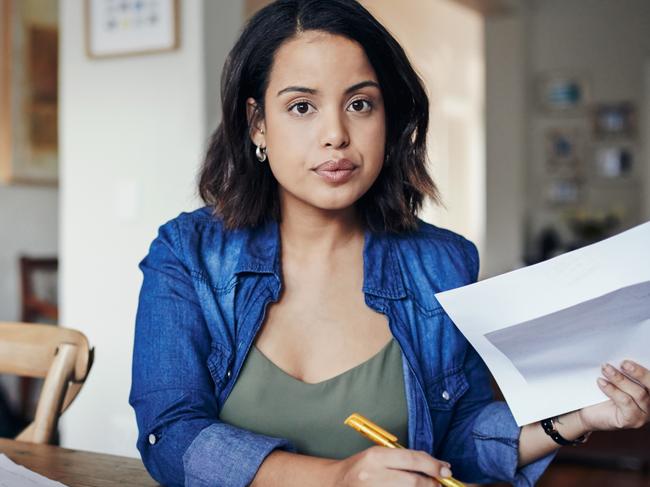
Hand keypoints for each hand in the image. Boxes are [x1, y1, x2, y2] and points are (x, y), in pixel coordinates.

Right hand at [330, 446, 452, 486]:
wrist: (336, 483)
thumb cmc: (360, 467)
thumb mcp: (377, 455)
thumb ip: (402, 458)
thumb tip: (433, 465)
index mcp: (376, 456)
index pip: (411, 459)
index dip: (433, 465)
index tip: (446, 469)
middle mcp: (374, 474)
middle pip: (413, 482)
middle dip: (432, 483)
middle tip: (439, 482)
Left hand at [577, 360, 649, 431]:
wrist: (588, 412)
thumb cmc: (603, 393)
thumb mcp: (616, 380)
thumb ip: (623, 372)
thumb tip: (621, 357)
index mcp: (649, 391)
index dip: (646, 370)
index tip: (632, 359)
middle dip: (640, 373)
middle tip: (623, 363)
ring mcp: (644, 414)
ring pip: (639, 393)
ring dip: (620, 379)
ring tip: (606, 369)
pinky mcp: (633, 421)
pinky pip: (626, 402)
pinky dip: (613, 390)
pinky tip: (601, 382)